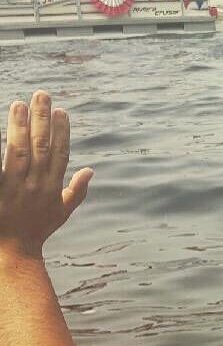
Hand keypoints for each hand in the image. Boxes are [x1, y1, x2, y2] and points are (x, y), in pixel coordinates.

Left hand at [0, 92, 92, 257]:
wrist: (12, 251)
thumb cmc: (37, 230)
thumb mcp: (62, 212)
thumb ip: (77, 190)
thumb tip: (91, 170)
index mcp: (53, 187)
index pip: (60, 153)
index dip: (62, 132)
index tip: (61, 111)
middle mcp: (36, 185)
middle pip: (41, 146)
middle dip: (42, 119)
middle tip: (41, 95)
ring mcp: (16, 188)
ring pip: (19, 152)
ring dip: (20, 127)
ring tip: (19, 104)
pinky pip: (0, 167)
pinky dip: (0, 149)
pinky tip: (0, 131)